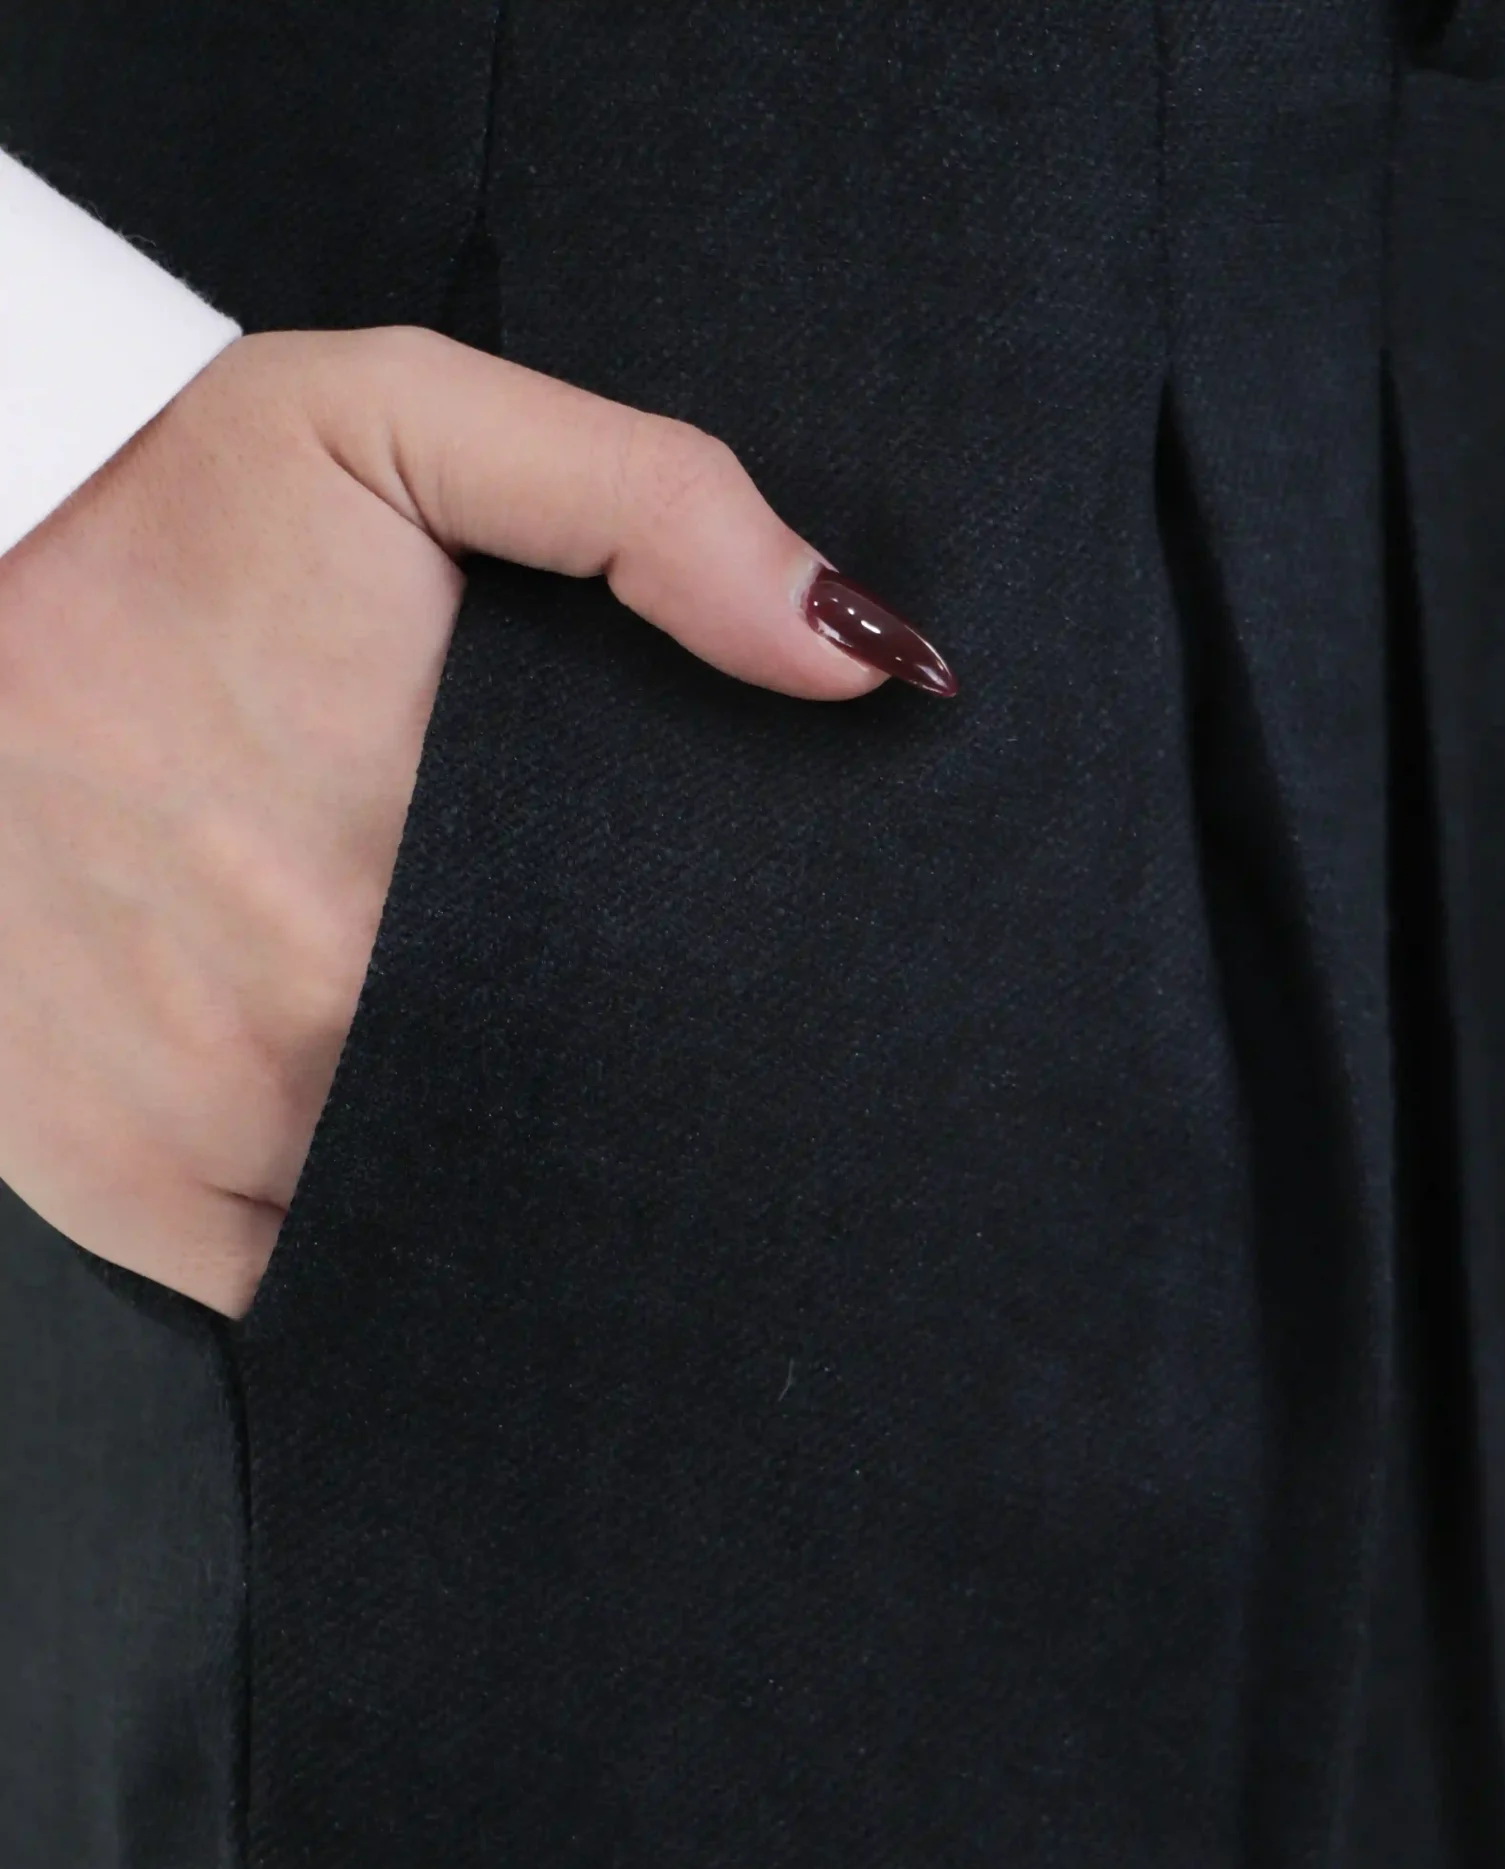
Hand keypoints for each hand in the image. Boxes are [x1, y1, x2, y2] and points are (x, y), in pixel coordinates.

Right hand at [0, 325, 953, 1318]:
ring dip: (486, 1208)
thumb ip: (647, 507)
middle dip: (610, 1139)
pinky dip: (346, 1255)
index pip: (642, 1048)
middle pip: (541, 1152)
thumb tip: (862, 656)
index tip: (742, 1059)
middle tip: (654, 1099)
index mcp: (418, 880)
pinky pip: (283, 1282)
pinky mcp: (110, 1183)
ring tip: (527, 1140)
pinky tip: (387, 1182)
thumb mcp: (398, 420)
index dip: (709, 1069)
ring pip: (419, 1234)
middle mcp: (312, 1041)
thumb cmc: (156, 508)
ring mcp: (200, 1134)